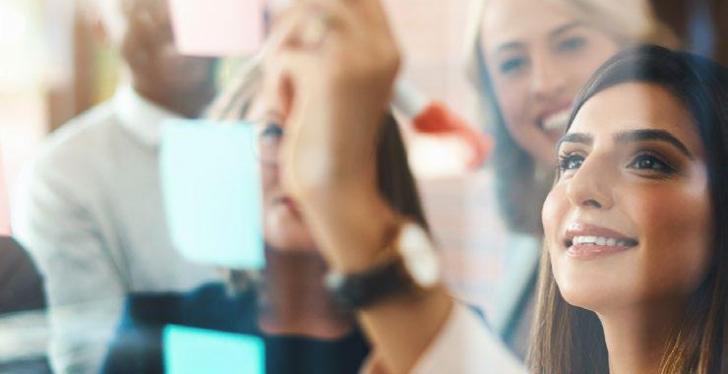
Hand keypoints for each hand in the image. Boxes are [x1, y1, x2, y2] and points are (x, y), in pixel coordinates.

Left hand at [261, 0, 402, 271]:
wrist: (338, 190)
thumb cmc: (329, 141)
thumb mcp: (337, 84)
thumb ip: (327, 45)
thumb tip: (294, 9)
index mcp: (386, 49)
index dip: (319, 5)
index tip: (298, 33)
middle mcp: (378, 47)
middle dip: (292, 24)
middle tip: (285, 63)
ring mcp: (357, 57)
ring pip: (298, 18)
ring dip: (281, 55)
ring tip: (290, 94)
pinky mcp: (329, 72)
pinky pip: (284, 55)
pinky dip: (276, 85)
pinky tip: (291, 113)